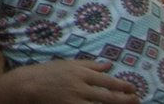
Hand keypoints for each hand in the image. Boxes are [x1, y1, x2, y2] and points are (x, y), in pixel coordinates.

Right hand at [6, 59, 138, 101]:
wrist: (27, 85)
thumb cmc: (47, 72)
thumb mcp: (68, 64)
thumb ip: (90, 65)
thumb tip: (109, 65)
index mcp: (80, 73)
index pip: (107, 81)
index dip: (123, 86)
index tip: (133, 88)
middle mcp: (80, 87)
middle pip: (109, 97)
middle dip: (126, 100)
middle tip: (136, 100)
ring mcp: (75, 100)